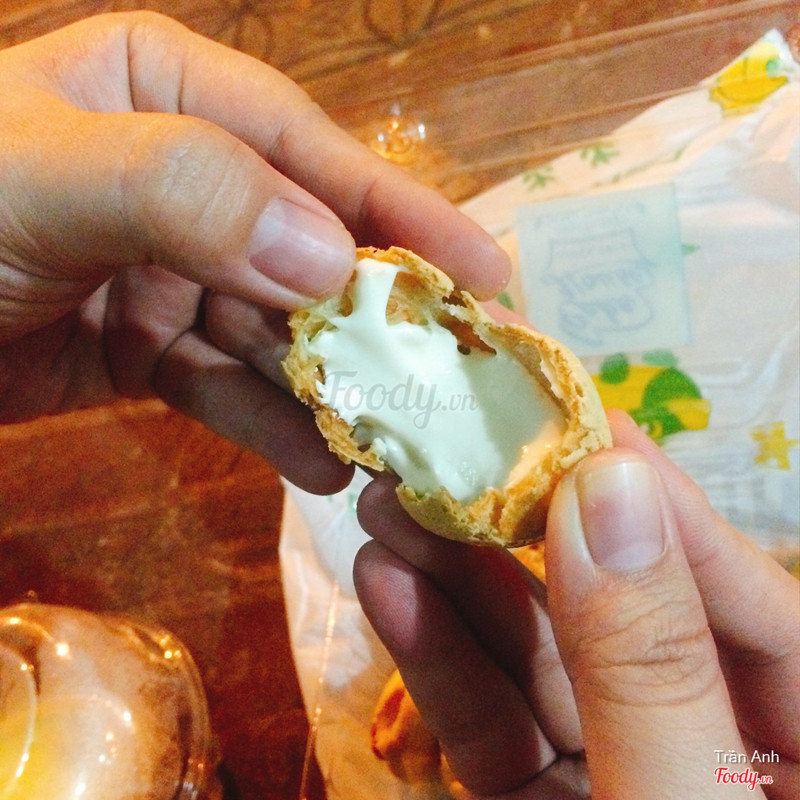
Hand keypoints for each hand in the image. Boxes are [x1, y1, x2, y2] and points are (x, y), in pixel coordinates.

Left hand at [0, 12, 509, 492]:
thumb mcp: (41, 169)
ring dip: (329, 388)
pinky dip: (269, 423)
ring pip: (273, 330)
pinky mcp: (141, 346)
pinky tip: (320, 461)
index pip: (311, 152)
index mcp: (170, 91)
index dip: (404, 215)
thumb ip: (187, 189)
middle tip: (457, 376)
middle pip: (306, 248)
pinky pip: (223, 384)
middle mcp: (183, 176)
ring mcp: (166, 267)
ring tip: (393, 441)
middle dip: (378, 318)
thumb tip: (332, 259)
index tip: (486, 273)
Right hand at [354, 410, 799, 798]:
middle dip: (527, 528)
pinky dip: (439, 658)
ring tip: (390, 500)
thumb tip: (607, 486)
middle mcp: (710, 740)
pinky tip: (389, 585)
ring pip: (540, 660)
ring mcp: (615, 767)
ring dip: (458, 578)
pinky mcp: (538, 797)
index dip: (661, 501)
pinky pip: (491, 725)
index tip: (574, 416)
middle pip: (622, 613)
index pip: (749, 598)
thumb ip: (648, 664)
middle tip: (454, 442)